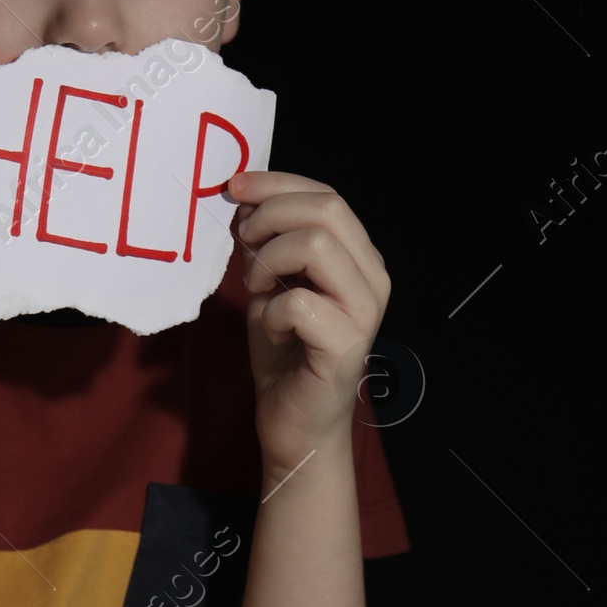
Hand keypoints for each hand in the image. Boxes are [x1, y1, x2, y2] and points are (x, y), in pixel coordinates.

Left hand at [226, 171, 389, 477]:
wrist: (295, 423)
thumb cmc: (284, 353)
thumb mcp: (269, 285)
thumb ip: (265, 244)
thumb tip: (243, 201)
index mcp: (358, 257)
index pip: (327, 196)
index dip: (277, 184)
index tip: (234, 188)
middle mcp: (372, 278)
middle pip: (328, 209)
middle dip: (271, 214)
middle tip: (242, 240)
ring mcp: (365, 311)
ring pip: (317, 245)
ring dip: (270, 259)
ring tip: (255, 288)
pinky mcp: (347, 345)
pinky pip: (299, 303)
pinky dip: (270, 312)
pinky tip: (270, 330)